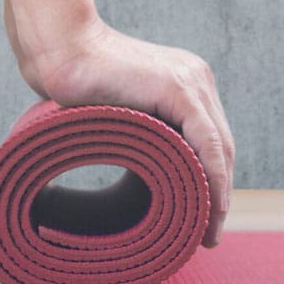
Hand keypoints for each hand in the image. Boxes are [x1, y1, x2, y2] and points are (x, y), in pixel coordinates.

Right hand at [16, 16, 234, 246]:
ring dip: (218, 193)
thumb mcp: (122, 112)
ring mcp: (192, 82)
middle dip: (219, 193)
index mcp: (187, 84)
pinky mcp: (179, 89)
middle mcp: (197, 80)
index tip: (206, 218)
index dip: (214, 181)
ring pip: (220, 147)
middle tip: (209, 234)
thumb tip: (140, 172)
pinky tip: (211, 205)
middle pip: (221, 146)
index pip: (212, 140)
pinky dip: (212, 176)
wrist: (62, 50)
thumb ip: (141, 129)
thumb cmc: (78, 82)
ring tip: (208, 231)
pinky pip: (207, 141)